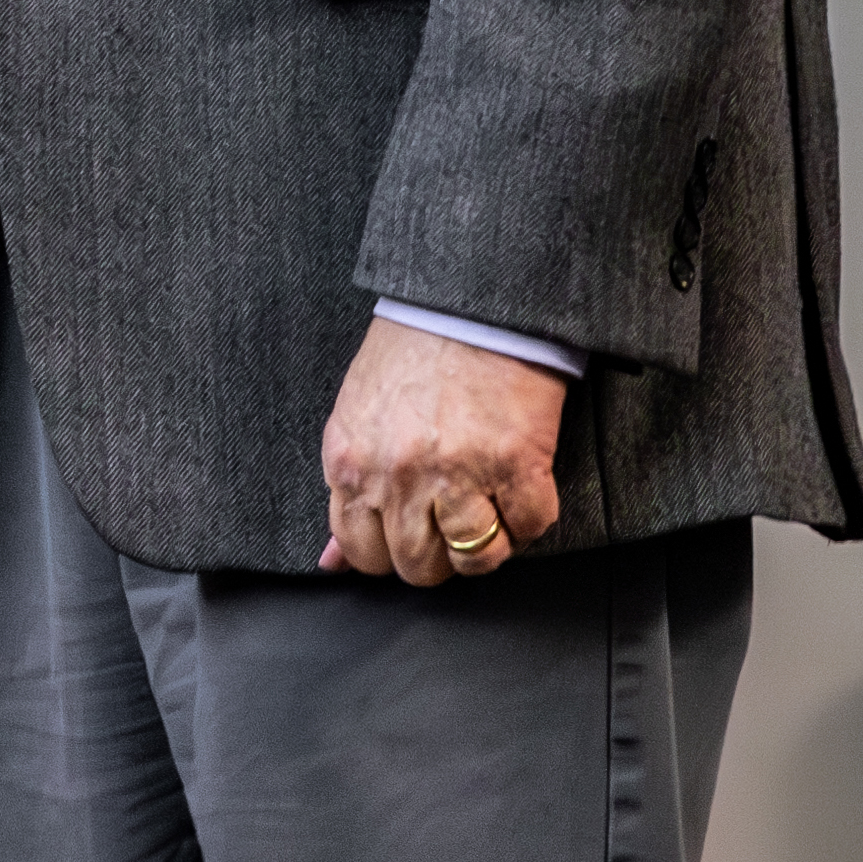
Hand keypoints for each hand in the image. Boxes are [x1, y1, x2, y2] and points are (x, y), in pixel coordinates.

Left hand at [319, 314, 569, 585]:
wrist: (472, 295)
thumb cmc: (414, 346)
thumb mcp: (357, 414)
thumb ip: (347, 487)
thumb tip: (332, 562)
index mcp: (350, 461)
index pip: (362, 552)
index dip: (390, 552)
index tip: (410, 534)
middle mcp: (398, 475)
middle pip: (419, 566)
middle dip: (439, 554)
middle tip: (452, 522)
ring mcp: (459, 472)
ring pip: (474, 560)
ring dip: (487, 545)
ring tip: (490, 511)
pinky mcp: (517, 463)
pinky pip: (529, 527)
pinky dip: (530, 519)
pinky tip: (520, 491)